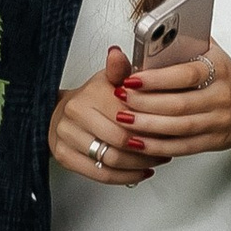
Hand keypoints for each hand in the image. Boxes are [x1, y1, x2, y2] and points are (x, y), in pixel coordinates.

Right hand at [48, 46, 155, 185]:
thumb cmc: (90, 99)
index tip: (168, 128)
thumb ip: (120, 70)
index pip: (127, 115)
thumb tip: (117, 53)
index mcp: (87, 95)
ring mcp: (66, 138)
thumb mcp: (108, 79)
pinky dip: (125, 177)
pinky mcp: (65, 157)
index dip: (151, 124)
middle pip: (120, 140)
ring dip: (139, 164)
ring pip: (112, 160)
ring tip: (156, 160)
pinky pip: (101, 174)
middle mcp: (74, 116)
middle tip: (165, 147)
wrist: (61, 114)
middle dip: (148, 147)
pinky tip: (140, 172)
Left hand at [117, 39, 230, 166]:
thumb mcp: (212, 53)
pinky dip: (157, 146)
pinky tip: (138, 142)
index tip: (132, 78)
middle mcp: (221, 96)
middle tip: (121, 98)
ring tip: (124, 119)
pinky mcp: (213, 142)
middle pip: (180, 104)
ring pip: (179, 128)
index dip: (157, 78)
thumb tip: (156, 31)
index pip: (186, 74)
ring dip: (147, 125)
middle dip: (145, 103)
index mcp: (219, 69)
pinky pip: (182, 147)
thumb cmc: (225, 77)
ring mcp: (218, 121)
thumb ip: (187, 43)